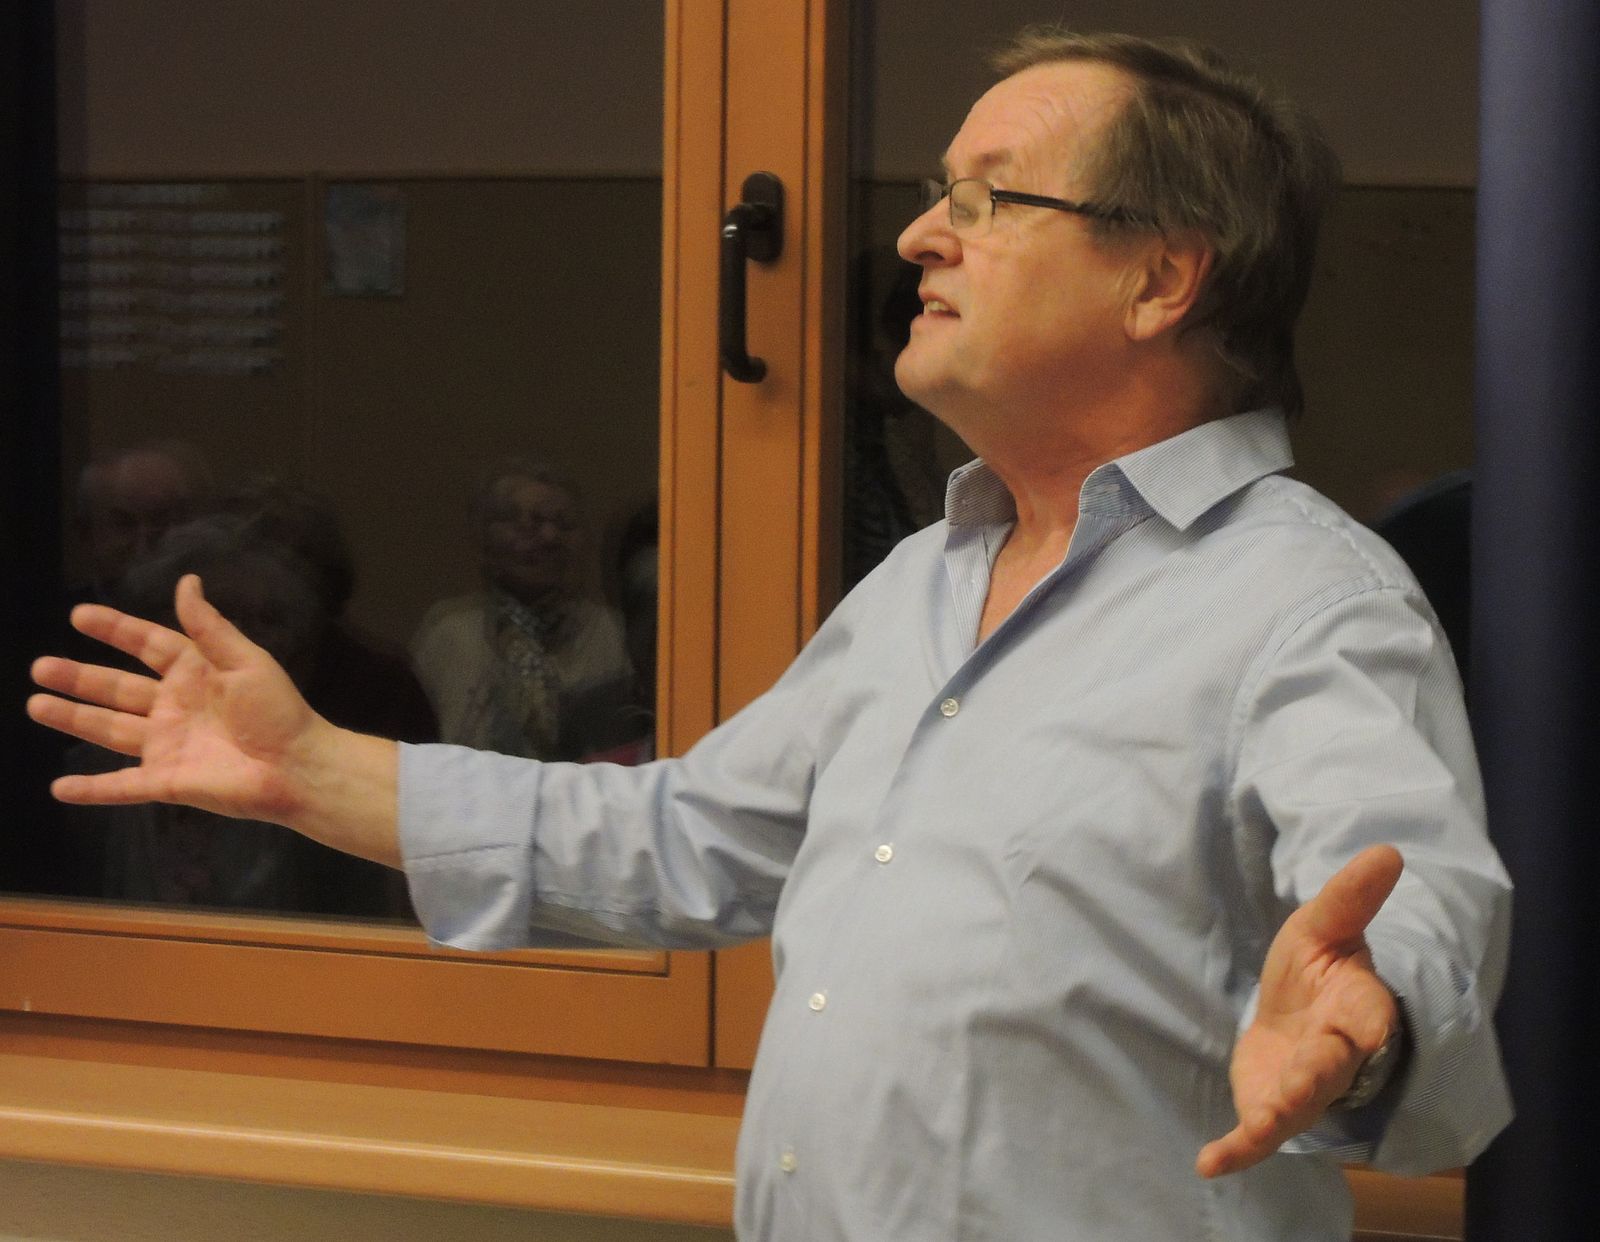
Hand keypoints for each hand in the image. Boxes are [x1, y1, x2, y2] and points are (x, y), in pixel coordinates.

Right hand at [28, 574, 326, 824]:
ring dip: (73, 718)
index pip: (147, 645)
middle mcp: (175, 707)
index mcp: (196, 673)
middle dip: (78, 677)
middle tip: (39, 666)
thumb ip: (210, 627)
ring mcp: (168, 745)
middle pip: (117, 688)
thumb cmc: (278, 711)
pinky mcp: (167, 782)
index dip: (115, 630)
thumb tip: (187, 581)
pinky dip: (91, 789)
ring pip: (109, 730)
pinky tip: (59, 787)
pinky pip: (121, 786)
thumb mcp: (245, 661)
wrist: (299, 767)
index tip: (79, 615)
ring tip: (35, 704)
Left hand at [1195, 843, 1403, 1178]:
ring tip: (1259, 1128)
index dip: (1373, 1023)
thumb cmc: (1315, 969)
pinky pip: (1258, 1134)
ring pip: (1298, 1106)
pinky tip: (1208, 1163)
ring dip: (1278, 1117)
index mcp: (1357, 1007)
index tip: (1376, 1027)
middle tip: (1294, 1092)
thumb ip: (1351, 896)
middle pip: (1330, 1069)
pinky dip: (1237, 1150)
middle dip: (1314, 1079)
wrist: (1294, 1014)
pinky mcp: (1273, 1107)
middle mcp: (1338, 1056)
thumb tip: (1387, 850)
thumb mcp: (1324, 926)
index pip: (1372, 1016)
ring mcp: (1306, 1088)